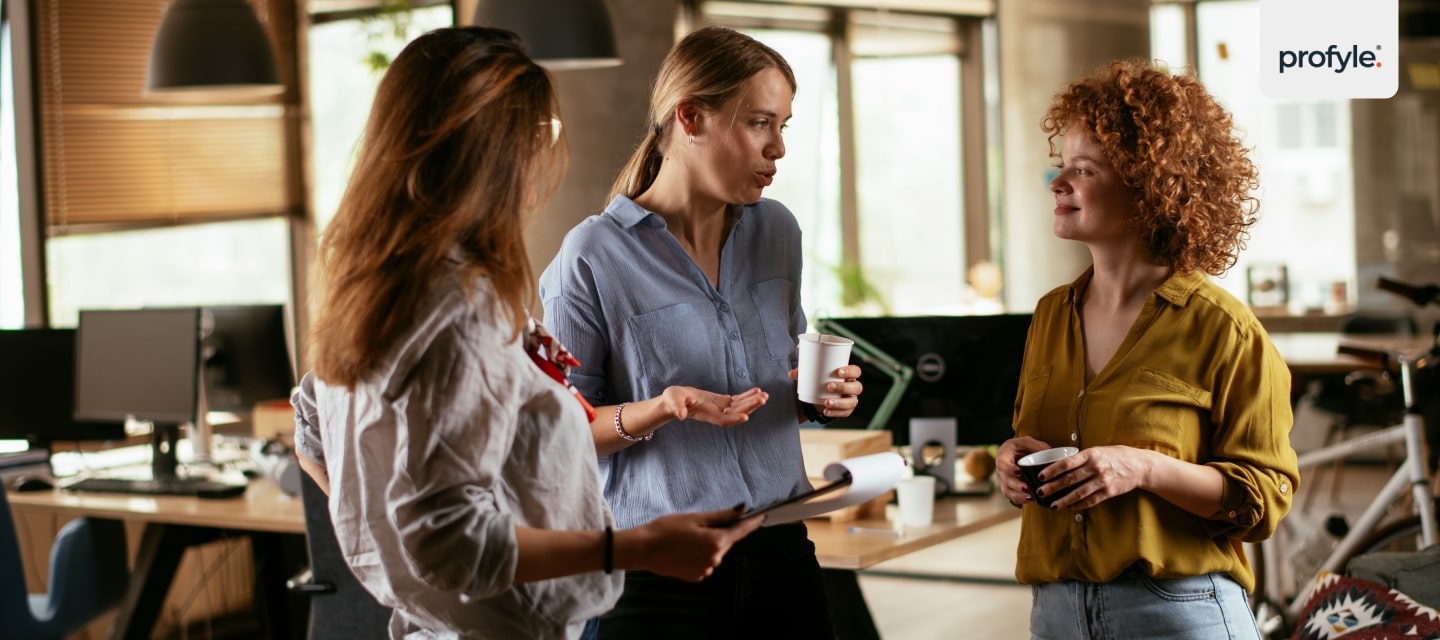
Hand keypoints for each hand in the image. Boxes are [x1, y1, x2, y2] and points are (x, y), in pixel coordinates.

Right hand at [625, 506, 763, 581]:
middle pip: (727, 542)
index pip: (741, 531)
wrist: (643, 549)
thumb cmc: (666, 529)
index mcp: (716, 542)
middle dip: (723, 531)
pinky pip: (705, 562)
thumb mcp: (695, 518)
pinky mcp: (696, 576)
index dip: (752, 522)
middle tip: (706, 522)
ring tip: (689, 536)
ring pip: (716, 552)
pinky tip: (685, 548)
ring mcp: (705, 570)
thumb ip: (721, 516)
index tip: (762, 516)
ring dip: (710, 543)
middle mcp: (714, 559)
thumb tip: (742, 510)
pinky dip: (701, 554)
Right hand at [660, 386, 767, 426]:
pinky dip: (747, 396)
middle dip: (749, 407)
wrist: (674, 401)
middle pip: (736, 413)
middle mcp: (716, 413)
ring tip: (765, 396)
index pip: (722, 420)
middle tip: (763, 399)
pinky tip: (757, 391)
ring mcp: (720, 408)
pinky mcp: (722, 402)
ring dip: (752, 402)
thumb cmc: (672, 401)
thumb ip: (677, 407)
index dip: (734, 419)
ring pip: (740, 407)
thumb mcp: (672, 402)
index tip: (746, 417)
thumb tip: (680, 415)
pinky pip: (738, 400)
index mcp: (706, 415)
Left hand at [786, 364, 863, 417]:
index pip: (856, 371)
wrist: (814, 397)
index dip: (850, 371)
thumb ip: (801, 373)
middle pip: (856, 387)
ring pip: (851, 402)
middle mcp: (852, 387)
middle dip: (843, 387)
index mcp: (848, 375)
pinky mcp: (846, 410)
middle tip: (829, 386)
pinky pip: (845, 413)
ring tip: (826, 402)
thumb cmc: (817, 381)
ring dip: (839, 402)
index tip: (838, 372)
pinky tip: (826, 411)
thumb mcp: (809, 375)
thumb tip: (791, 374)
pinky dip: (835, 413)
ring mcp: (850, 399)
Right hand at [996, 436, 1048, 506]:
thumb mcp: (1027, 442)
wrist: (1013, 453)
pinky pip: (1011, 498)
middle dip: (1017, 486)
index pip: (1003, 464)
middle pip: (1006, 481)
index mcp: (1003, 457)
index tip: (1019, 471)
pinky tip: (1030, 501)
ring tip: (1031, 498)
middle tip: (1028, 489)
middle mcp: (1001, 471)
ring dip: (1018, 496)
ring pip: (1007, 492)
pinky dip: (1020, 501)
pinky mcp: (1009, 489)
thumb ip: (1037, 446)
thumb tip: (1051, 453)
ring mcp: (1004, 481)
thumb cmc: (1020, 447)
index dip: (1009, 469)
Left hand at [1035, 445, 1153, 509]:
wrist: (1139, 465)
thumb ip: (1081, 458)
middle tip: (1040, 492)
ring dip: (1064, 500)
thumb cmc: (1115, 456)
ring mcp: (1103, 481)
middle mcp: (1096, 467)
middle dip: (1053, 487)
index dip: (1051, 470)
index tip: (1040, 476)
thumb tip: (1060, 465)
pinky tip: (1071, 507)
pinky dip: (1080, 504)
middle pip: (1069, 479)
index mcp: (1090, 454)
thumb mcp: (1098, 450)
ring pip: (1079, 493)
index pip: (1066, 463)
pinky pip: (1091, 500)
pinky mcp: (1109, 492)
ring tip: (1053, 505)